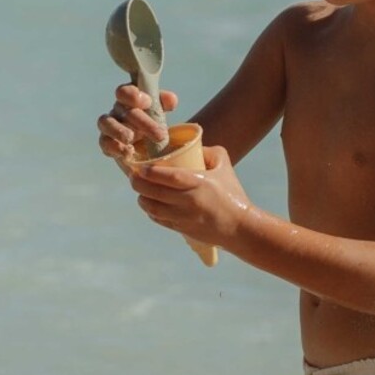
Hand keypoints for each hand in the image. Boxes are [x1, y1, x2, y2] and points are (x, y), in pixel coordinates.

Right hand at [97, 84, 177, 163]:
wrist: (149, 146)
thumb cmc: (153, 122)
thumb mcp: (161, 110)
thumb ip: (165, 102)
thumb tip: (171, 100)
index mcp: (129, 98)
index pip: (124, 91)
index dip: (133, 95)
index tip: (148, 102)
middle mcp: (117, 110)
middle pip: (121, 109)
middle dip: (141, 121)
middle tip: (159, 134)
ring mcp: (110, 126)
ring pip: (106, 123)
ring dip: (118, 131)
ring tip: (130, 139)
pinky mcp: (107, 144)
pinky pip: (105, 143)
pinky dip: (115, 147)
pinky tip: (128, 152)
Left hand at [131, 144, 255, 250]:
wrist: (239, 227)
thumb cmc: (232, 193)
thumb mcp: (224, 165)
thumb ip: (207, 151)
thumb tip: (188, 145)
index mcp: (199, 183)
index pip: (169, 177)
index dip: (150, 172)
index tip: (140, 167)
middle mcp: (189, 201)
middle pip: (155, 193)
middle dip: (139, 184)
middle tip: (134, 176)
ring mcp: (184, 218)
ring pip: (153, 208)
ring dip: (142, 199)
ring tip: (140, 190)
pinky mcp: (182, 229)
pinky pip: (159, 220)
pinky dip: (150, 211)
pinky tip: (150, 204)